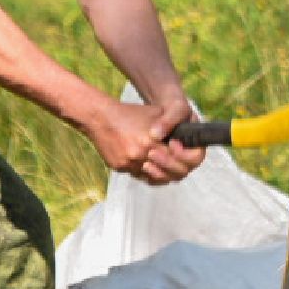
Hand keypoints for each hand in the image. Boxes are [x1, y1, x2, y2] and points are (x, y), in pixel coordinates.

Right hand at [87, 95, 204, 185]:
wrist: (100, 117)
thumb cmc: (130, 113)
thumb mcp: (155, 114)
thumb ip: (172, 127)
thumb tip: (188, 138)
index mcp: (151, 142)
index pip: (174, 158)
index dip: (179, 157)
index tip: (177, 151)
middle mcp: (139, 155)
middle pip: (164, 171)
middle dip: (169, 167)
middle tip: (172, 162)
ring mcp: (128, 163)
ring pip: (149, 175)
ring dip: (155, 170)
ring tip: (158, 162)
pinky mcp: (118, 167)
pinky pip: (135, 173)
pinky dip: (140, 168)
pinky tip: (142, 159)